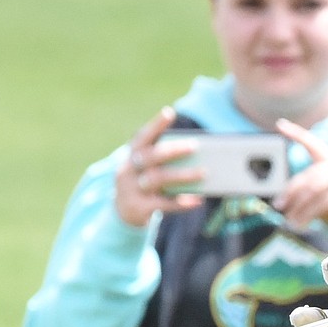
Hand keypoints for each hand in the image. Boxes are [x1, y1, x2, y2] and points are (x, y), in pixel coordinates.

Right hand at [116, 107, 205, 226]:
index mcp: (132, 155)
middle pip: (151, 156)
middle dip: (173, 150)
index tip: (169, 112)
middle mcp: (128, 169)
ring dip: (182, 175)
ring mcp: (132, 189)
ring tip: (203, 173)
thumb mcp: (149, 171)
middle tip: (195, 146)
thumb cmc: (145, 185)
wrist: (124, 213)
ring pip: (157, 178)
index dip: (155, 125)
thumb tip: (199, 160)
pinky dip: (181, 202)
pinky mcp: (139, 208)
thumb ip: (165, 164)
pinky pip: (163, 204)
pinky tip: (197, 200)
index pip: (142, 137)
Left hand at [273, 118, 327, 228]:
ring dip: (300, 205)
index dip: (297, 134)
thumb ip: (310, 193)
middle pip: (312, 173)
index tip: (280, 125)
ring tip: (290, 220)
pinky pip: (324, 201)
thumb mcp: (326, 198)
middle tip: (279, 206)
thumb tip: (285, 201)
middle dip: (292, 190)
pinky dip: (309, 213)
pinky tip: (302, 224)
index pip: (315, 145)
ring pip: (316, 187)